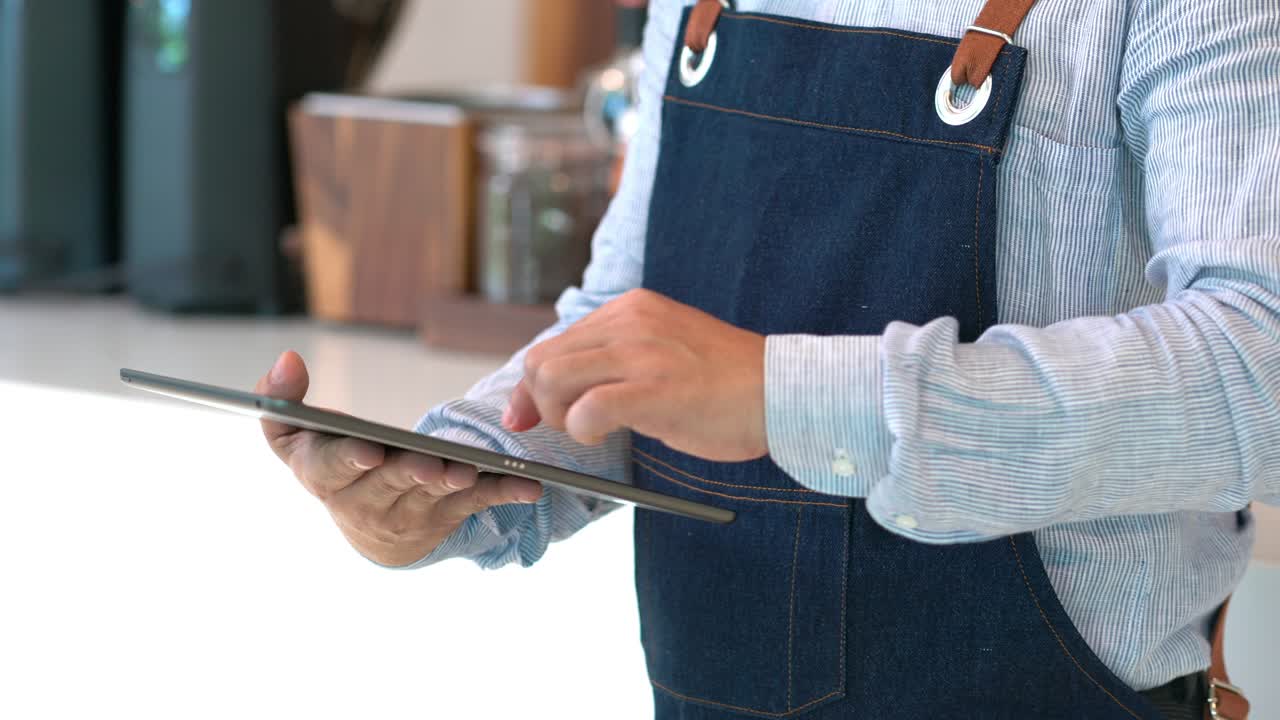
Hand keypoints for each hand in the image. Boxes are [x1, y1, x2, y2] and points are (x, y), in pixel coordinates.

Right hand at [257, 352, 541, 566]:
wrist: (367, 526)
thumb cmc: (329, 464)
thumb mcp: (295, 438)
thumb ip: (281, 401)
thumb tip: (287, 360)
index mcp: (323, 477)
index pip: (330, 470)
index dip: (349, 460)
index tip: (370, 450)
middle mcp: (363, 501)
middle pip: (388, 485)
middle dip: (409, 473)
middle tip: (429, 464)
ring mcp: (407, 512)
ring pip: (432, 497)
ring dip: (453, 483)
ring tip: (467, 469)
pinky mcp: (446, 516)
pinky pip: (476, 504)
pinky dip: (503, 494)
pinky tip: (529, 485)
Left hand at [505, 289, 766, 461]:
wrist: (782, 391)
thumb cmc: (724, 383)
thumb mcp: (662, 349)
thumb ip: (615, 357)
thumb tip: (558, 388)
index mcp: (630, 308)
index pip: (554, 342)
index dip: (533, 385)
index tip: (525, 417)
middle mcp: (630, 320)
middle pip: (541, 361)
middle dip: (540, 403)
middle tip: (565, 428)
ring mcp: (642, 352)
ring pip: (553, 381)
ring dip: (559, 417)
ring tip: (591, 430)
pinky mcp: (654, 389)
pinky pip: (586, 410)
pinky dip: (582, 430)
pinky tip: (606, 435)